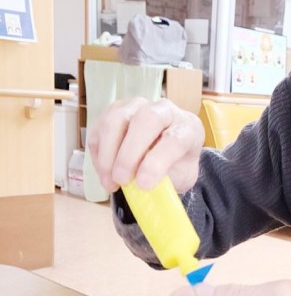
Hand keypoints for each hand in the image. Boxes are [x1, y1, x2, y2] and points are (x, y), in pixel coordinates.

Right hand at [88, 97, 204, 193]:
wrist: (168, 154)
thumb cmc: (176, 165)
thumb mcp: (181, 177)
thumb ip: (168, 180)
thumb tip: (143, 188)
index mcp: (187, 127)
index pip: (175, 138)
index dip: (157, 162)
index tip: (144, 185)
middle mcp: (163, 110)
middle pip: (145, 120)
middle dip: (129, 153)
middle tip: (122, 180)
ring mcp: (136, 107)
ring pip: (115, 120)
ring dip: (108, 154)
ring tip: (110, 182)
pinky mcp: (113, 112)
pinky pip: (99, 130)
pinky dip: (99, 155)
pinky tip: (105, 174)